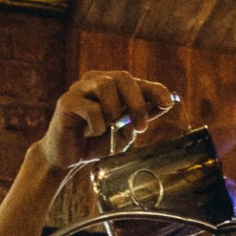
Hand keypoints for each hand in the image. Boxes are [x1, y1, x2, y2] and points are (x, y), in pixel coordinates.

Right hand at [40, 71, 177, 171]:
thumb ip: (139, 120)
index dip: (154, 90)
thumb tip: (161, 106)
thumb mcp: (123, 134)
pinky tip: (92, 133)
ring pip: (105, 85)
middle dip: (137, 102)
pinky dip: (97, 124)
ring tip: (111, 127)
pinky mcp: (66, 102)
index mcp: (112, 87)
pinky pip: (90, 108)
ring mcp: (80, 89)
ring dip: (115, 110)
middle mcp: (96, 81)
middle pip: (122, 77)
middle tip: (141, 126)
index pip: (137, 82)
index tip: (169, 102)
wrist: (67, 158)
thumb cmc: (95, 143)